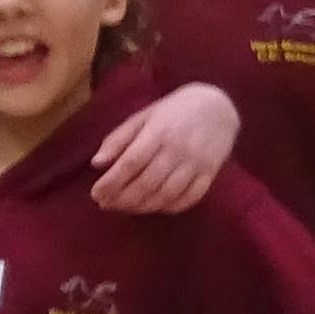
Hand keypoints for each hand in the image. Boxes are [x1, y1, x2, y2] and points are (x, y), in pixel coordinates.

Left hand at [90, 79, 240, 214]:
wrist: (218, 106)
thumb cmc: (173, 112)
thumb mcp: (142, 117)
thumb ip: (118, 139)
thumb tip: (97, 163)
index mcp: (158, 132)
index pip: (130, 163)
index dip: (111, 182)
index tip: (96, 194)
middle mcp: (177, 149)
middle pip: (146, 183)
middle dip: (122, 199)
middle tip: (106, 204)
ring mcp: (196, 163)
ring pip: (166, 195)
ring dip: (142, 207)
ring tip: (126, 207)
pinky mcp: (210, 174)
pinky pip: (189, 199)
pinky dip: (170, 208)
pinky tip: (154, 207)